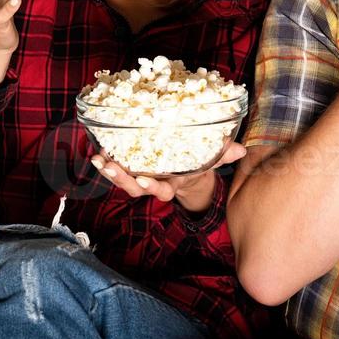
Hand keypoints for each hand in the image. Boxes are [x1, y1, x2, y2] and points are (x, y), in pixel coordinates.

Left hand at [91, 141, 246, 213]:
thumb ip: (223, 155)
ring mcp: (141, 176)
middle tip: (109, 167)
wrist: (187, 170)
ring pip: (122, 180)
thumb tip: (240, 149)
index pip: (162, 190)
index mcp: (173, 183)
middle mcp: (154, 183)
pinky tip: (97, 150)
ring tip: (98, 159)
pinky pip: (116, 167)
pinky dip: (106, 160)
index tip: (143, 179)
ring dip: (108, 170)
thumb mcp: (211, 160)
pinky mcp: (132, 166)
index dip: (152, 186)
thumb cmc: (198, 164)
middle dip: (121, 180)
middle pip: (135, 188)